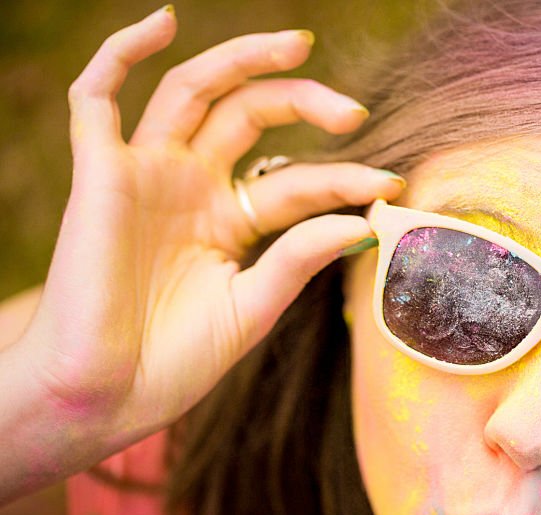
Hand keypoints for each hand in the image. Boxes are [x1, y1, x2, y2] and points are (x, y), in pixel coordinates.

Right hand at [14, 7, 402, 451]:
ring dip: (242, 60)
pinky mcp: (99, 176)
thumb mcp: (252, 308)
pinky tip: (163, 22)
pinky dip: (121, 53)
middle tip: (353, 112)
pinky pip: (98, 99)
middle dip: (304, 102)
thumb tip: (363, 221)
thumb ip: (299, 258)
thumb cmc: (174, 364)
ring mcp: (146, 176)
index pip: (297, 181)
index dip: (344, 179)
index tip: (390, 186)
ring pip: (193, 92)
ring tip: (298, 44)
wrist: (102, 399)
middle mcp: (192, 187)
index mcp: (230, 221)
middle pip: (251, 115)